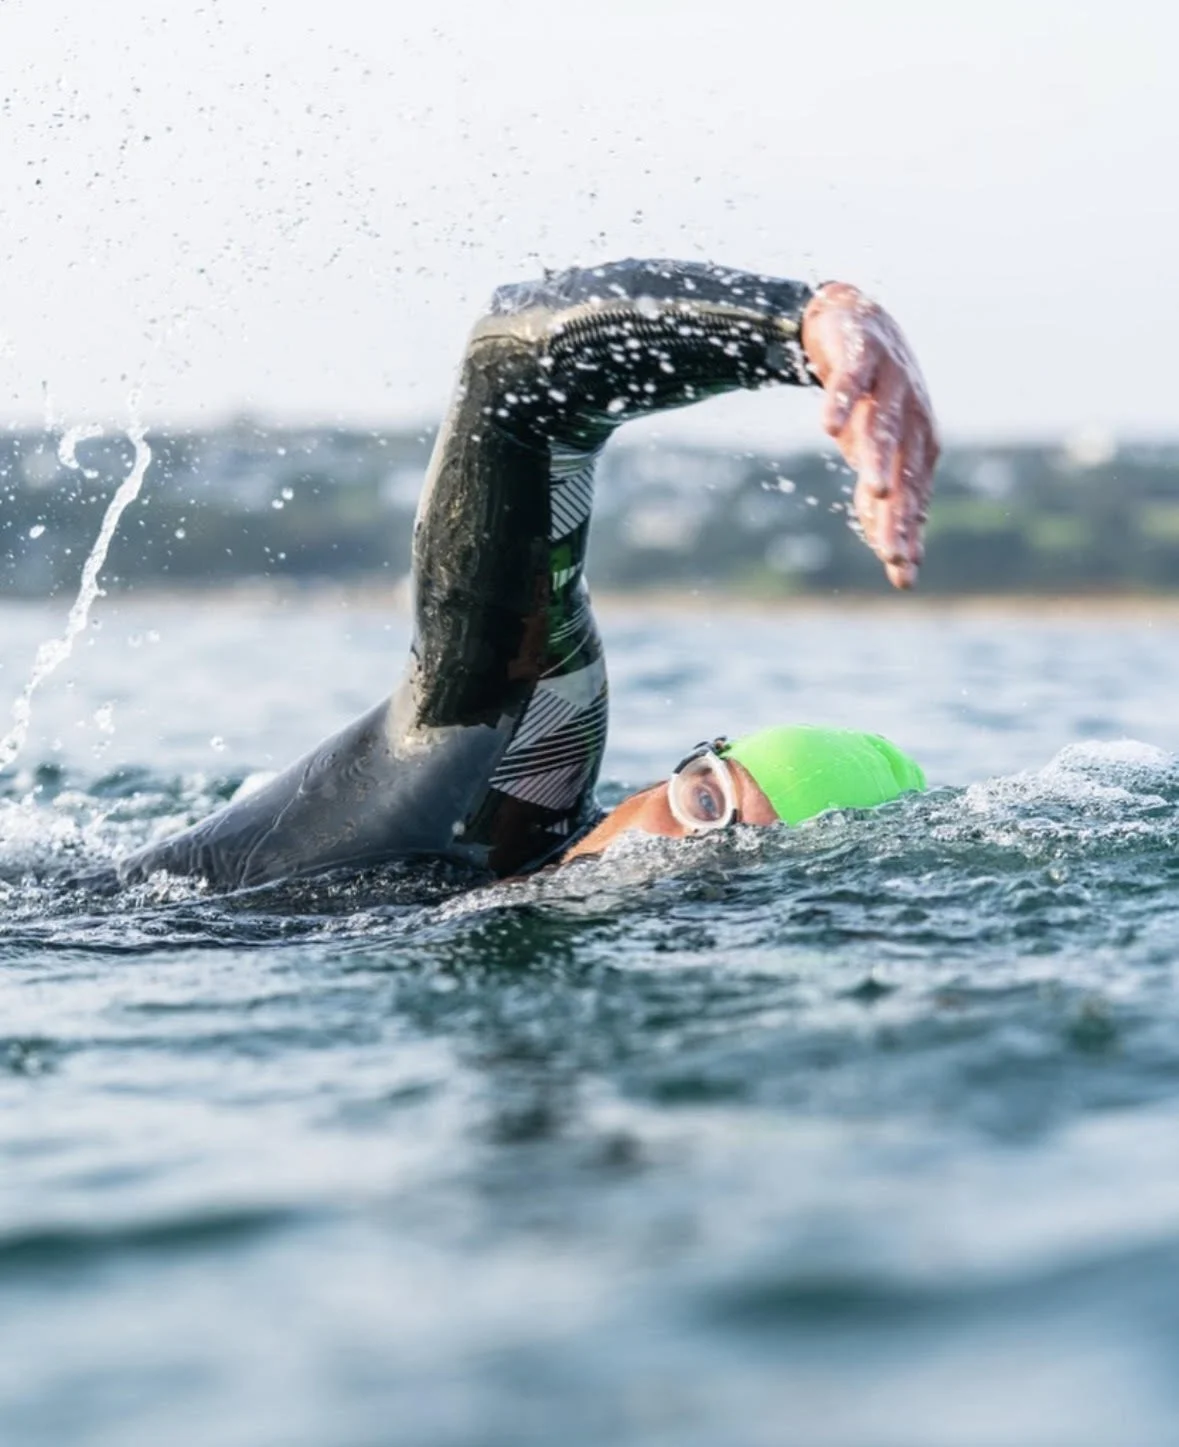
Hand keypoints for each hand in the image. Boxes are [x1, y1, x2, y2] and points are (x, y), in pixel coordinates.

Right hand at [801, 283, 938, 588]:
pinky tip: (825, 429)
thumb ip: (884, 501)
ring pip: (882, 427)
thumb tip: (896, 556)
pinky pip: (848, 382)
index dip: (906, 534)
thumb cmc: (869, 401)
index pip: (913, 499)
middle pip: (903, 471)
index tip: (902, 573)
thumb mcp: (877, 455)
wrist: (859, 323)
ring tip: (876, 490)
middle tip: (893, 550)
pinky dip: (839, 403)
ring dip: (880, 459)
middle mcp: (911, 417)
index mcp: (918, 446)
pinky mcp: (862, 354)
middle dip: (898, 512)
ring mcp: (889, 384)